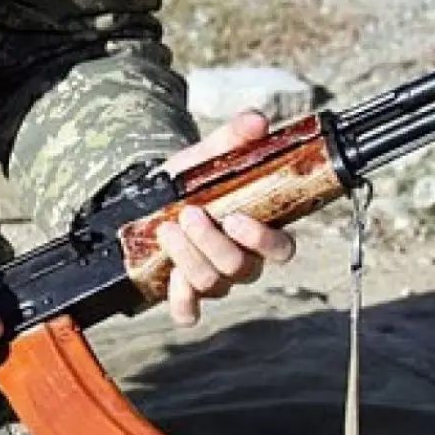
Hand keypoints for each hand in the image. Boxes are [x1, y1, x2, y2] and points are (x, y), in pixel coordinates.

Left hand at [155, 110, 296, 325]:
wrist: (152, 199)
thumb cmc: (191, 181)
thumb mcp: (209, 156)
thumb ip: (234, 138)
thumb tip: (256, 121)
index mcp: (259, 231)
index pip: (282, 250)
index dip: (263, 241)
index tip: (236, 218)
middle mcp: (243, 261)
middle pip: (241, 268)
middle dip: (212, 242)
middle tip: (189, 214)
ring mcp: (216, 281)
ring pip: (213, 284)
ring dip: (188, 256)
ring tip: (167, 228)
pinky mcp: (186, 294)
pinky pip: (190, 313)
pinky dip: (181, 299)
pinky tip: (170, 276)